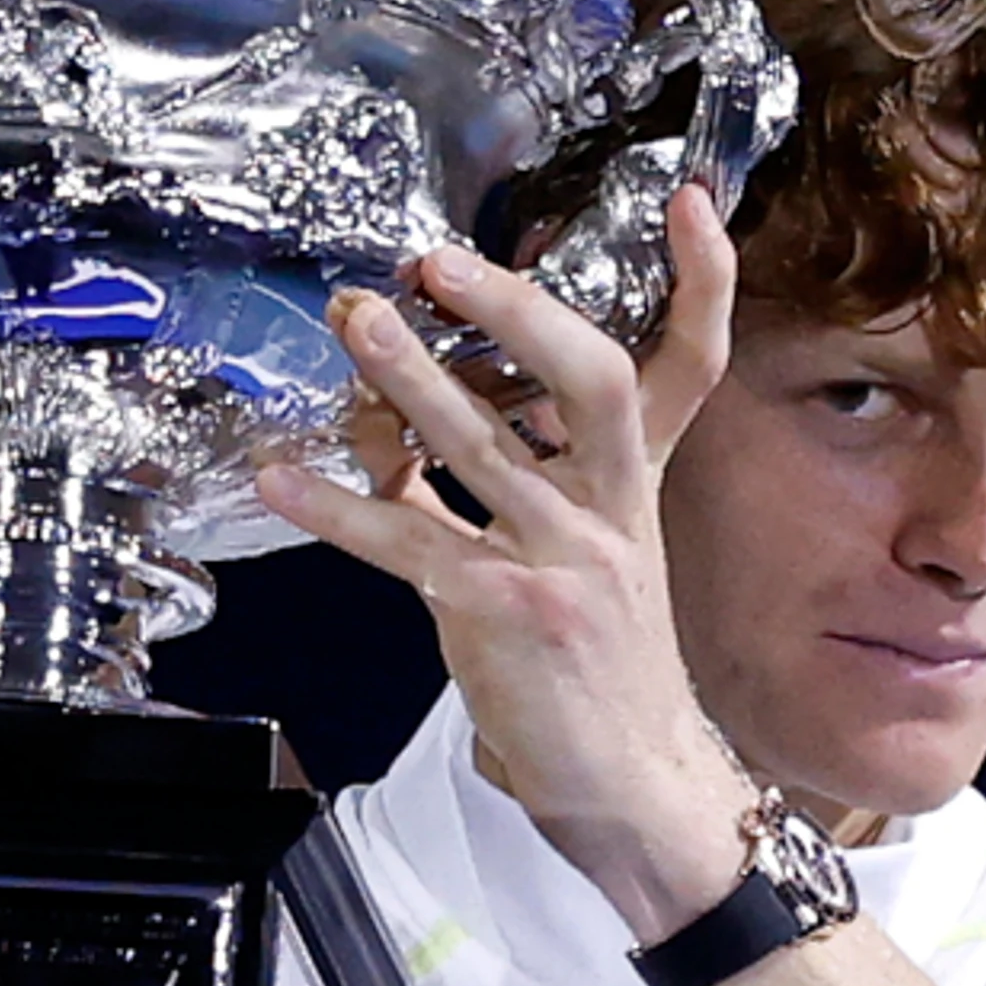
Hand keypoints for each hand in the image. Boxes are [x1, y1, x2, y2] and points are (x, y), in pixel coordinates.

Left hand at [258, 187, 752, 941]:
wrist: (628, 785)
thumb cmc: (588, 669)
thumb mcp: (565, 559)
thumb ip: (484, 487)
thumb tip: (385, 423)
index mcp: (635, 488)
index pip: (690, 369)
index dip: (703, 283)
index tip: (690, 200)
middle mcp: (613, 510)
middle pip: (590, 379)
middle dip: (514, 309)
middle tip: (437, 262)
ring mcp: (566, 560)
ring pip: (484, 447)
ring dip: (410, 380)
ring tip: (354, 323)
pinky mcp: (507, 612)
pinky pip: (410, 541)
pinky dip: (340, 507)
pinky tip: (282, 478)